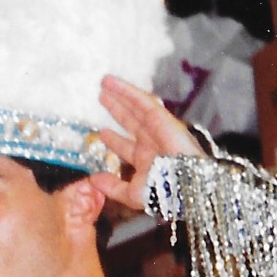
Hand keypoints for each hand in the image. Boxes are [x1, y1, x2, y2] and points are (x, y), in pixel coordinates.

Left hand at [90, 75, 203, 211]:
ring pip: (136, 108)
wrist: (184, 184)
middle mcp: (151, 143)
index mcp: (146, 161)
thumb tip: (93, 180)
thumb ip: (112, 187)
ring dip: (121, 95)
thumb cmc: (162, 193)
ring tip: (104, 82)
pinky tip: (113, 83)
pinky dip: (127, 91)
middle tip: (102, 97)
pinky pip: (143, 101)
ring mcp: (157, 129)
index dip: (114, 140)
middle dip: (117, 110)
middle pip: (131, 122)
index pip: (127, 147)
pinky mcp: (161, 117)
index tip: (102, 132)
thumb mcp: (132, 194)